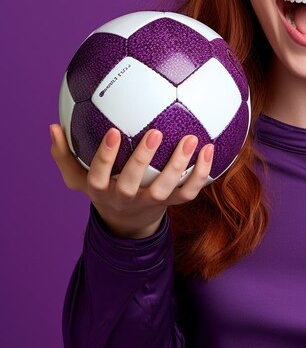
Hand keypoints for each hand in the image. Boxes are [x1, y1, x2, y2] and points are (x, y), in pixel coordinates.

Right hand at [50, 124, 213, 237]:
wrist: (127, 221)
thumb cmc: (102, 188)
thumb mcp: (78, 177)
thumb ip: (64, 154)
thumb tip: (52, 126)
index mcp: (101, 190)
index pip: (99, 175)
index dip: (105, 156)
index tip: (112, 130)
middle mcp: (126, 198)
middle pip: (133, 183)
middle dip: (143, 158)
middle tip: (156, 132)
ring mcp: (151, 202)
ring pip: (166, 190)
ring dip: (179, 166)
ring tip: (192, 139)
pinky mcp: (172, 204)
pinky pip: (190, 192)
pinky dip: (202, 173)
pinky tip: (210, 149)